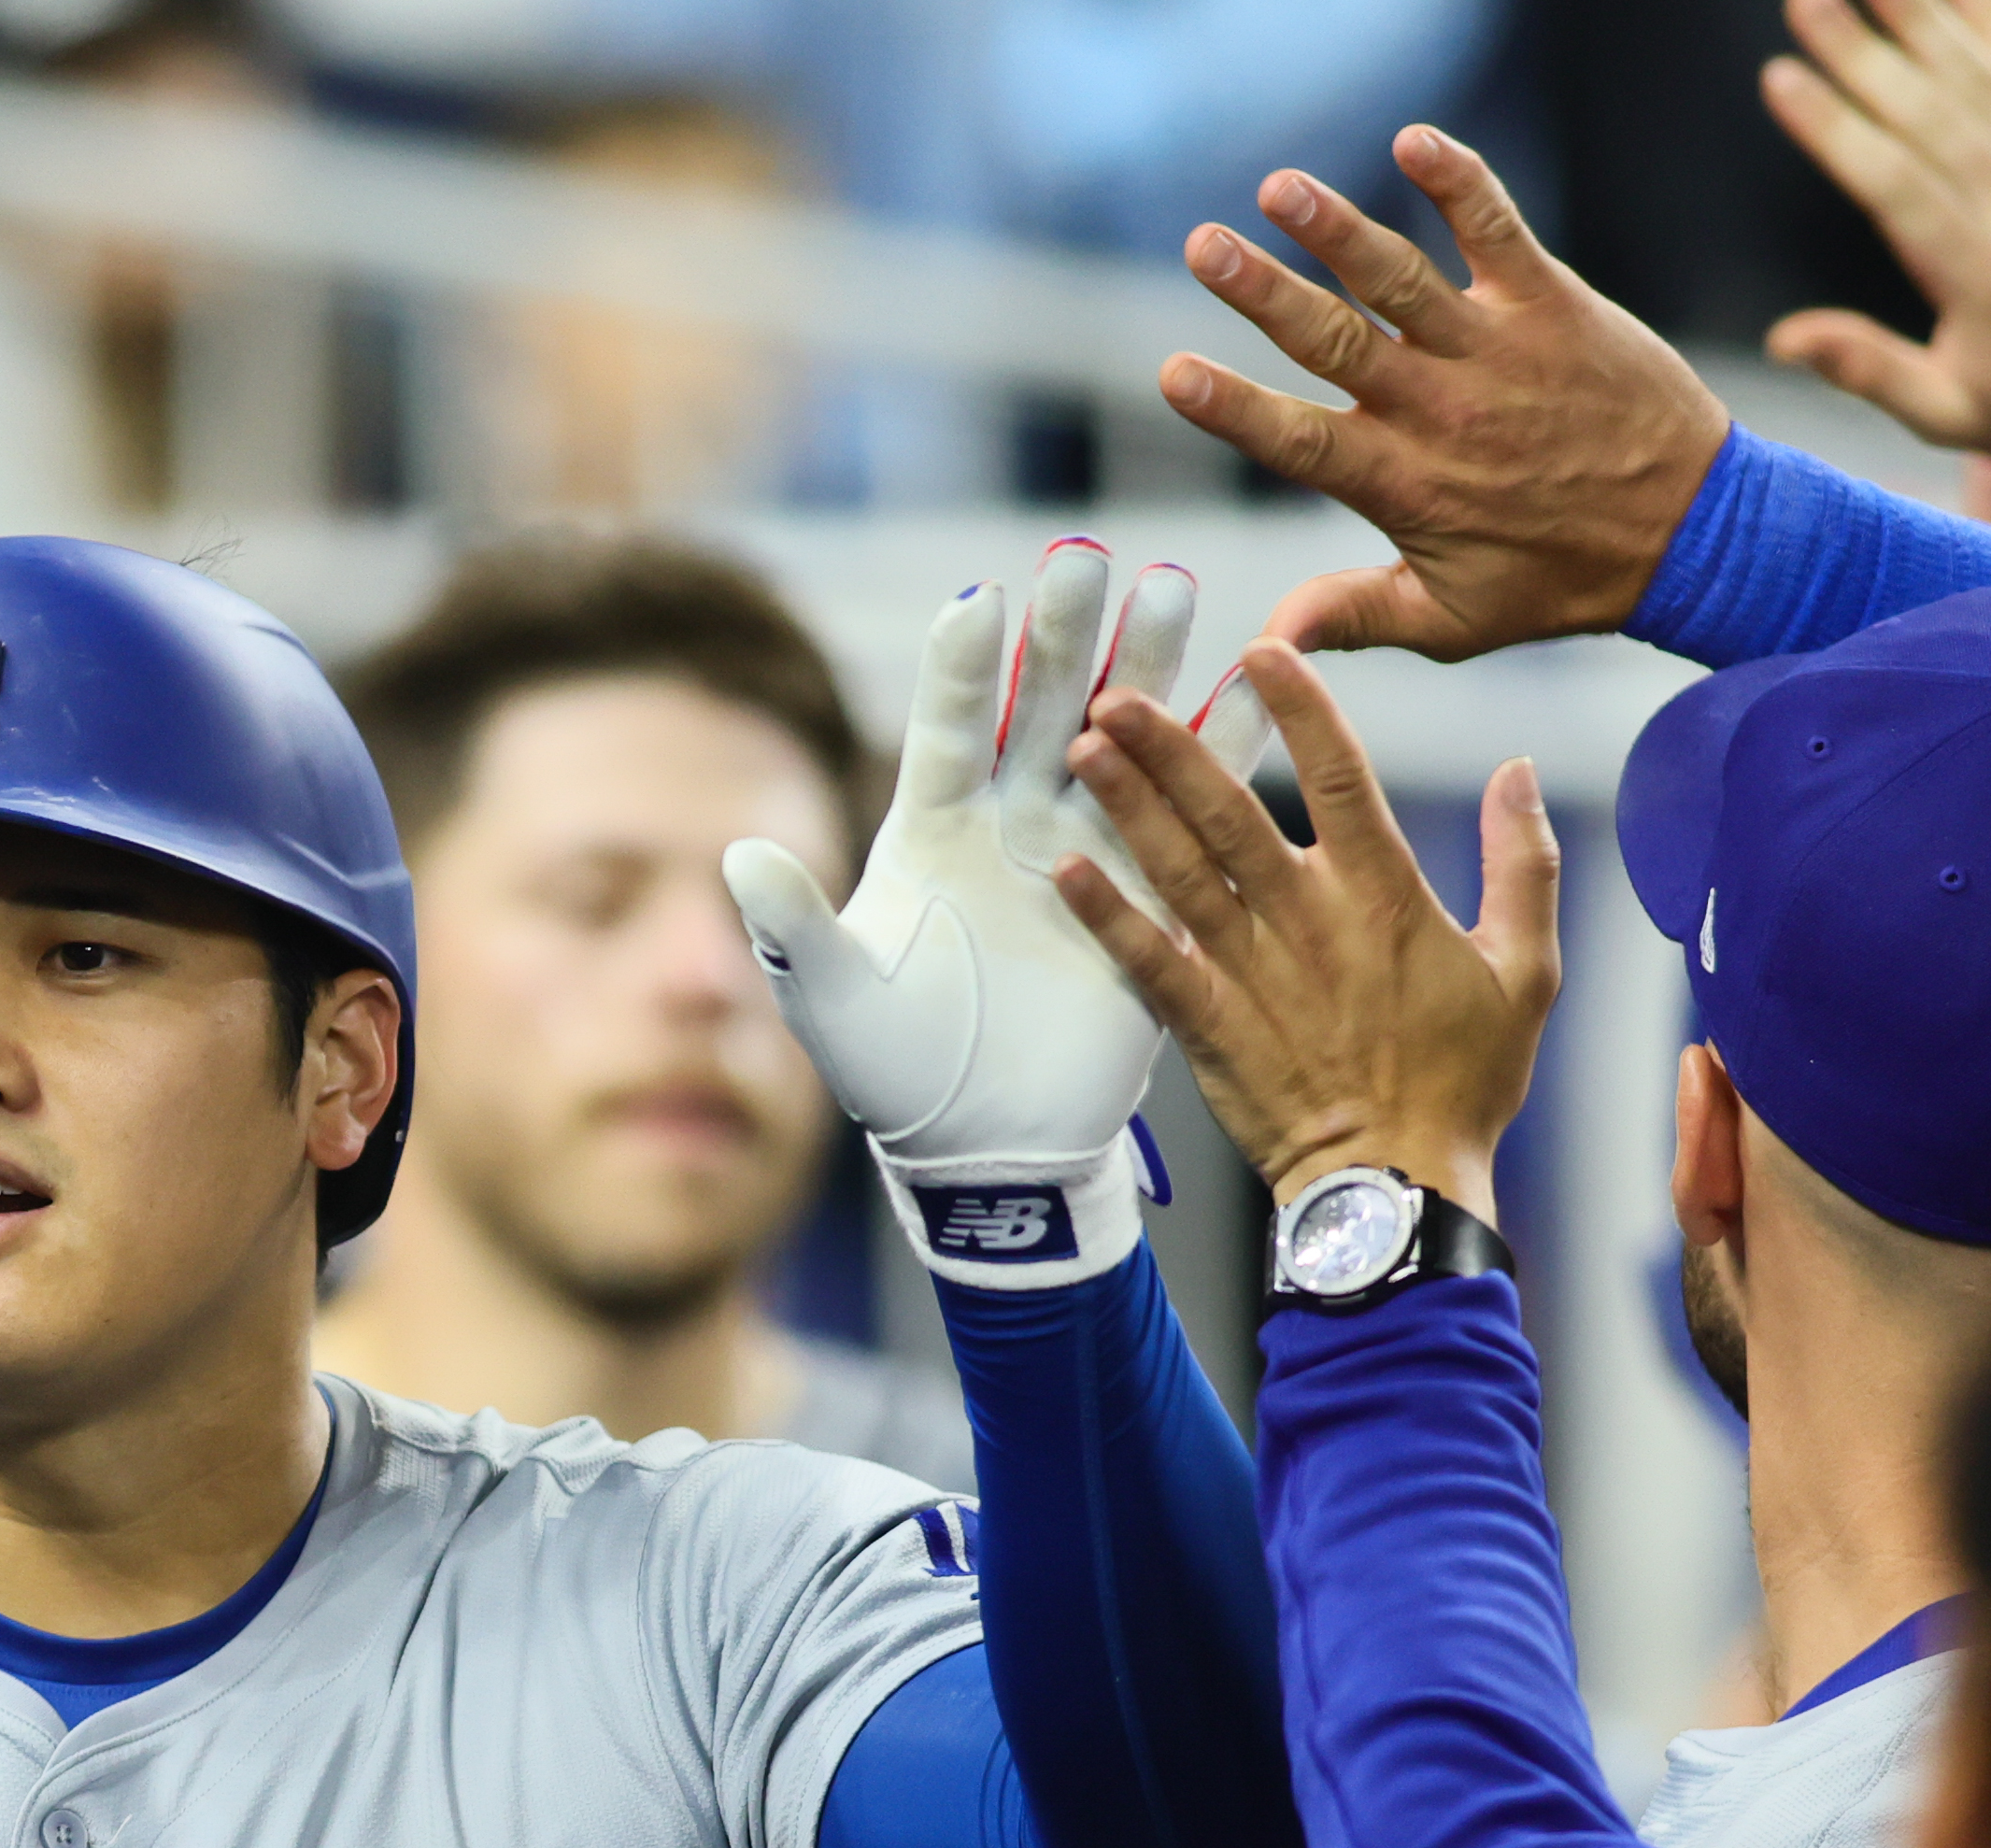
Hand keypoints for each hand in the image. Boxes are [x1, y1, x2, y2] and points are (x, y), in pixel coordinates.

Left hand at [721, 540, 1268, 1287]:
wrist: (977, 1144)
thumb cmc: (889, 1067)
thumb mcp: (830, 997)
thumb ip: (792, 924)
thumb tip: (738, 854)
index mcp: (931, 828)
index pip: (949, 729)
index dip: (963, 671)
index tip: (980, 602)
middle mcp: (1009, 821)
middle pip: (1040, 710)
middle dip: (1063, 640)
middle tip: (1088, 561)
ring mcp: (1082, 854)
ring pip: (1122, 746)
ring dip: (1149, 672)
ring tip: (1177, 589)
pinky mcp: (1145, 901)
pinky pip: (1187, 821)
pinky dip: (1217, 760)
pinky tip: (1252, 693)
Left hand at [1051, 640, 1559, 1216]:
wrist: (1397, 1189)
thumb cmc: (1463, 1084)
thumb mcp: (1526, 970)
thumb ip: (1522, 863)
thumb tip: (1520, 770)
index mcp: (1385, 896)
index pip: (1340, 775)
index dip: (1300, 706)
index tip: (1260, 648)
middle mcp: (1308, 922)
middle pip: (1231, 813)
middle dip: (1172, 748)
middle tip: (1117, 693)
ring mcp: (1252, 974)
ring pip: (1180, 873)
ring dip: (1128, 808)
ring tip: (1083, 749)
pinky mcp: (1209, 1028)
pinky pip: (1148, 962)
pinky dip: (1105, 917)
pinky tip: (1064, 870)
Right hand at [1163, 127, 1727, 661]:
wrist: (1690, 532)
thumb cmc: (1559, 580)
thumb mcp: (1450, 621)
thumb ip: (1352, 618)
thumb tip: (1264, 644)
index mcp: (1405, 485)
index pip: (1301, 442)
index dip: (1236, 409)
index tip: (1174, 373)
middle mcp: (1442, 410)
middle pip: (1335, 342)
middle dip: (1264, 292)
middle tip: (1203, 246)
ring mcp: (1496, 350)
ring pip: (1401, 280)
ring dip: (1338, 228)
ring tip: (1279, 188)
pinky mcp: (1550, 303)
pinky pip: (1497, 230)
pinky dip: (1457, 183)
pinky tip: (1413, 140)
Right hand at [1760, 0, 1990, 540]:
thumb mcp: (1951, 419)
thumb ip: (1869, 372)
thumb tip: (1783, 338)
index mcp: (1988, 279)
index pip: (1896, 183)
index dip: (1834, 126)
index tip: (1781, 78)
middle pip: (1934, 112)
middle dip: (1862, 49)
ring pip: (1987, 79)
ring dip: (1923, 17)